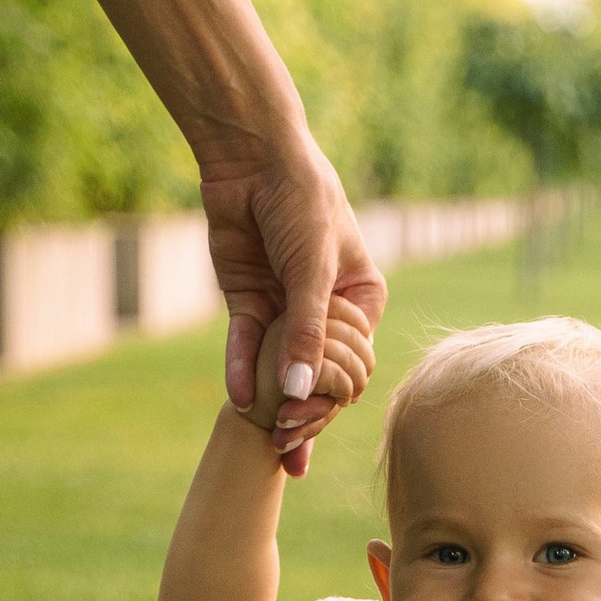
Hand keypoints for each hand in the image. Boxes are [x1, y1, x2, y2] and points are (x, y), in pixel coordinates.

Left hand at [199, 134, 387, 478]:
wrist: (253, 157)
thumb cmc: (302, 201)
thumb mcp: (312, 268)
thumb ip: (307, 330)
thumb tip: (297, 391)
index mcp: (360, 299)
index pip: (353, 362)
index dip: (333, 394)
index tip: (308, 415)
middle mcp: (326, 310)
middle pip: (317, 373)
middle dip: (304, 410)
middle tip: (286, 441)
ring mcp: (286, 308)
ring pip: (280, 367)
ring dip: (275, 405)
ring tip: (269, 442)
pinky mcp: (249, 301)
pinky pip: (246, 346)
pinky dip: (243, 372)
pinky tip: (240, 401)